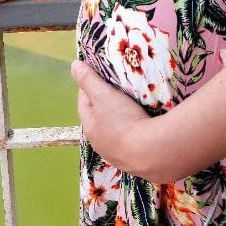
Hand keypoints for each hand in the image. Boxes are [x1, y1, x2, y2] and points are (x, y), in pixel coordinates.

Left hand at [72, 61, 153, 177]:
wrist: (152, 151)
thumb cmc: (123, 121)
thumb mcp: (104, 95)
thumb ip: (89, 80)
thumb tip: (74, 66)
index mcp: (90, 129)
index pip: (84, 102)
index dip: (88, 86)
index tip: (97, 74)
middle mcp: (101, 145)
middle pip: (99, 117)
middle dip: (105, 102)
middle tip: (116, 87)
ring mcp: (119, 154)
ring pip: (116, 130)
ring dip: (120, 117)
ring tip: (131, 103)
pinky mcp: (136, 159)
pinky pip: (132, 140)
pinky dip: (134, 129)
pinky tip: (143, 123)